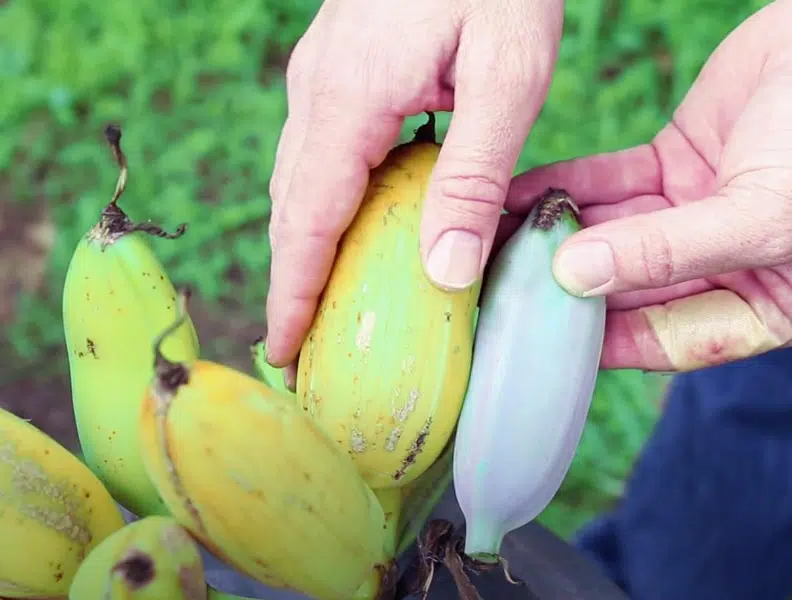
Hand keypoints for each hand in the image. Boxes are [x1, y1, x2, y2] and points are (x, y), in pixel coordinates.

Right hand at [265, 0, 563, 369]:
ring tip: (322, 307)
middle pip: (293, 207)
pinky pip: (322, 152)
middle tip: (302, 350)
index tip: (283, 353)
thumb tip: (445, 270)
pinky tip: (359, 233)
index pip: (308, 220)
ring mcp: (324, 75)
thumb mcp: (509, 74)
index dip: (293, 293)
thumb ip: (475, 173)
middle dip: (293, 281)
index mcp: (351, 98)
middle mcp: (319, 90)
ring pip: (302, 181)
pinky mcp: (344, 69)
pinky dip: (329, 205)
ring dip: (308, 246)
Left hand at [505, 0, 791, 371]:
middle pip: (629, 292)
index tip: (534, 342)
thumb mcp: (762, 216)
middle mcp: (725, 269)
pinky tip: (517, 196)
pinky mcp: (672, 167)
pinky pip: (607, 187)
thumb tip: (574, 277)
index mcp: (768, 309)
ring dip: (554, 238)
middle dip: (566, 289)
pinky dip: (565, 190)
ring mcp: (695, 217)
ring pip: (610, 238)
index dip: (601, 344)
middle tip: (498, 289)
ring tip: (492, 243)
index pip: (667, 342)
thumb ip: (666, 254)